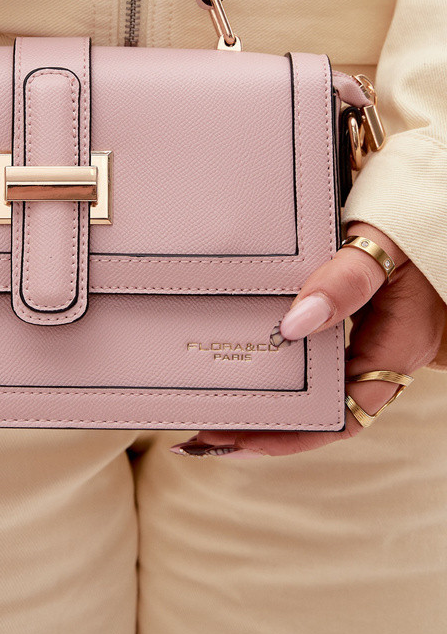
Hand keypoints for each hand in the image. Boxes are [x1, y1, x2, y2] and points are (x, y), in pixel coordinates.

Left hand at [174, 221, 445, 457]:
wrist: (435, 193)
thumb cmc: (415, 218)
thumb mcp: (380, 246)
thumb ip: (344, 282)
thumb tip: (294, 324)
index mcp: (399, 347)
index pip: (345, 418)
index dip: (292, 437)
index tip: (238, 441)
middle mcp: (388, 352)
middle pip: (327, 411)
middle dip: (271, 426)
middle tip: (209, 430)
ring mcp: (378, 337)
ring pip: (324, 385)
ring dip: (277, 398)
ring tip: (220, 406)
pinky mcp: (365, 318)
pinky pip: (324, 354)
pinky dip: (288, 363)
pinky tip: (254, 357)